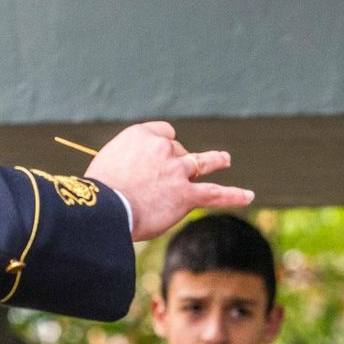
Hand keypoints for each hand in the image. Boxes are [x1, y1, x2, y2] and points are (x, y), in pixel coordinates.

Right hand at [85, 121, 253, 240]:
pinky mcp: (186, 195)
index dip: (162, 146)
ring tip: (224, 159)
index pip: (163, 133)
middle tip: (163, 179)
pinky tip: (248, 196)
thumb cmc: (96, 193)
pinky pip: (215, 193)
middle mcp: (162, 148)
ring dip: (215, 160)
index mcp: (140, 135)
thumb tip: (131, 179)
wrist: (104, 210)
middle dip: (175, 161)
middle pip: (178, 149)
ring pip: (202, 162)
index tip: (156, 158)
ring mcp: (177, 171)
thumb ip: (124, 164)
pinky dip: (234, 195)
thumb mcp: (104, 165)